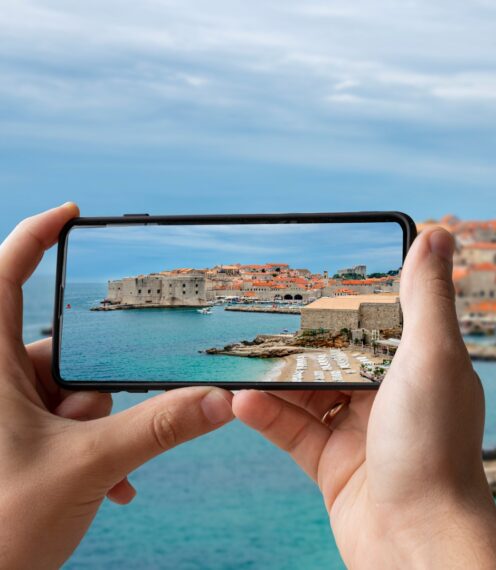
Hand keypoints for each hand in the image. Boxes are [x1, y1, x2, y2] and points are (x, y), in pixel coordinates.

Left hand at [0, 204, 235, 568]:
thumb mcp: (86, 467)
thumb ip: (157, 428)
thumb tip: (220, 400)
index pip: (2, 278)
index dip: (33, 238)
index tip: (71, 213)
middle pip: (60, 352)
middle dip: (94, 390)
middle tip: (96, 429)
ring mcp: (5, 416)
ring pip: (70, 395)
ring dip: (98, 429)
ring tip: (102, 472)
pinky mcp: (17, 442)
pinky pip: (65, 426)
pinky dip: (91, 449)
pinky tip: (106, 485)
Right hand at [233, 228, 495, 568]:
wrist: (418, 542)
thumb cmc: (435, 447)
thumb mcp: (433, 357)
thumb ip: (427, 296)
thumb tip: (440, 232)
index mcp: (423, 366)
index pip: (381, 318)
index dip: (350, 296)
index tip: (313, 270)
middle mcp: (394, 396)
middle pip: (339, 354)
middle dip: (301, 335)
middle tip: (259, 310)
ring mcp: (362, 431)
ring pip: (310, 390)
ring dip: (275, 376)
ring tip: (238, 352)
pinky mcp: (333, 465)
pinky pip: (292, 430)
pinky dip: (266, 414)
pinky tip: (239, 399)